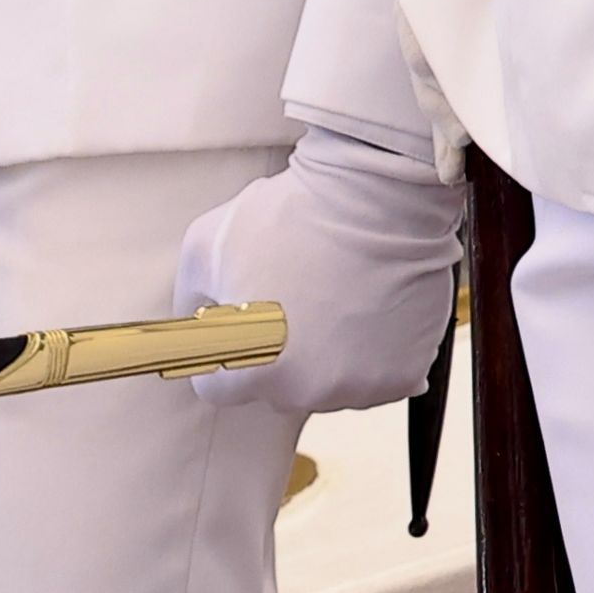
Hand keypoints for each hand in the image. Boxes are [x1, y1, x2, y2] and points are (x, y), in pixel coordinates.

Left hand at [178, 126, 464, 411]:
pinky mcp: (404, 377)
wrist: (375, 201)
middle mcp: (310, 391)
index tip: (233, 329)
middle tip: (287, 301)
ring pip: (326, 386)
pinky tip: (361, 311)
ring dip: (323, 356)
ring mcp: (361, 387)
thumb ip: (189, 303)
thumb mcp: (203, 250)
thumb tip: (194, 329)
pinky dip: (367, 355)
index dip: (221, 354)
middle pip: (276, 389)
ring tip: (328, 300)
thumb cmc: (285, 219)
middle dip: (273, 354)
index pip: (219, 389)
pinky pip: (372, 378)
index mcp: (254, 368)